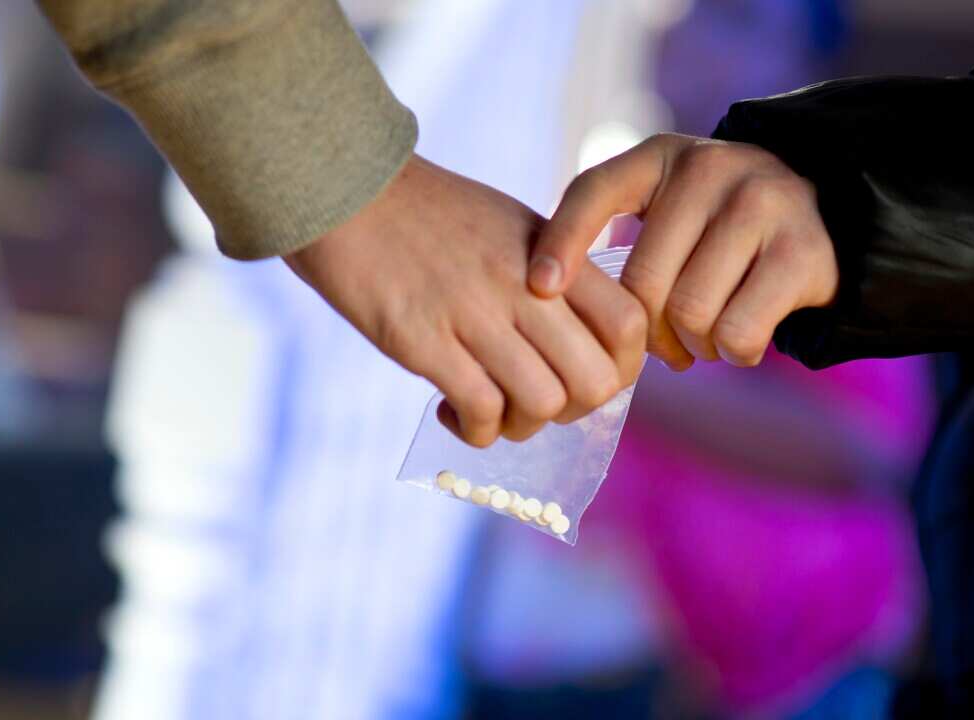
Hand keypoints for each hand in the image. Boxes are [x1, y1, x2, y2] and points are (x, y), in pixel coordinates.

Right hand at [284, 154, 645, 446]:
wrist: (345, 189)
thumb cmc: (425, 213)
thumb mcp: (508, 223)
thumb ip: (551, 272)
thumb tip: (578, 339)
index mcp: (551, 251)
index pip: (628, 323)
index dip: (621, 368)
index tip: (584, 377)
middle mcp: (522, 283)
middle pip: (594, 379)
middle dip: (572, 411)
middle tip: (535, 403)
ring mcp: (473, 312)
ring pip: (541, 403)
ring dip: (521, 426)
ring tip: (490, 412)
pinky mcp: (422, 339)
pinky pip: (480, 409)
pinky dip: (476, 429)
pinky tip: (452, 413)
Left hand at [526, 133, 838, 368]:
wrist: (828, 215)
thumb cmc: (716, 229)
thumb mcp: (664, 208)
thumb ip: (611, 232)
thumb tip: (543, 294)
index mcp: (661, 157)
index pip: (594, 191)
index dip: (561, 241)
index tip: (538, 287)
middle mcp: (711, 168)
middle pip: (644, 281)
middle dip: (646, 331)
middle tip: (662, 346)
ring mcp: (762, 204)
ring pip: (690, 313)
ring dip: (691, 346)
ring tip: (700, 340)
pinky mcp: (803, 251)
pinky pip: (737, 332)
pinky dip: (732, 353)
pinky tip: (737, 342)